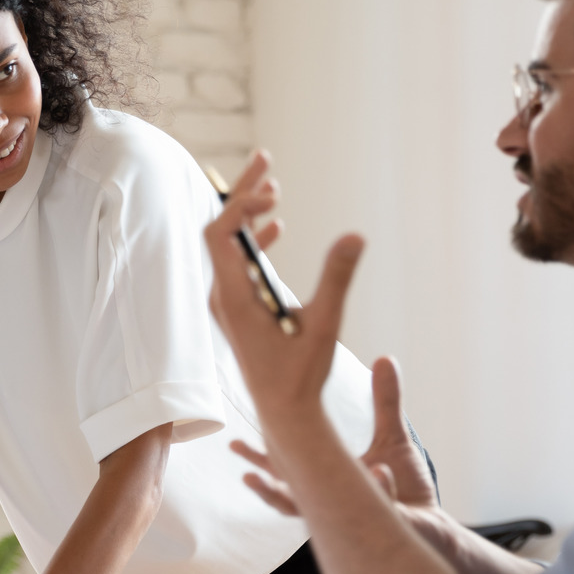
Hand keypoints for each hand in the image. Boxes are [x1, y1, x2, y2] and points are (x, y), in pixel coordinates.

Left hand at [204, 151, 361, 427]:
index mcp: (232, 297)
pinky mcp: (238, 309)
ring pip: (228, 246)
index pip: (219, 234)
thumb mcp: (324, 323)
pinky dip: (254, 240)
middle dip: (243, 195)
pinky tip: (277, 227)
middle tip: (265, 161)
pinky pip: (238, 264)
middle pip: (220, 231)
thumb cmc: (301, 374)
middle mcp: (222, 296)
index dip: (241, 205)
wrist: (284, 412)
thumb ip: (337, 277)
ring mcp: (227, 303)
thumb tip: (354, 235)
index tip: (273, 192)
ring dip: (250, 215)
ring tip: (273, 187)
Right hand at [232, 356, 454, 551]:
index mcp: (326, 481)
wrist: (430, 524)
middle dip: (267, 487)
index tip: (236, 443)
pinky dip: (381, 487)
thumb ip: (384, 402)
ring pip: (324, 513)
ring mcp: (354, 517)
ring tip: (297, 485)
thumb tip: (383, 358)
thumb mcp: (393, 439)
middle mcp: (332, 504)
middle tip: (247, 473)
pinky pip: (381, 504)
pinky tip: (381, 472)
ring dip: (307, 500)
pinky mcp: (386, 523)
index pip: (286, 470)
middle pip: (289, 498)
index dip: (260, 458)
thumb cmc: (406, 486)